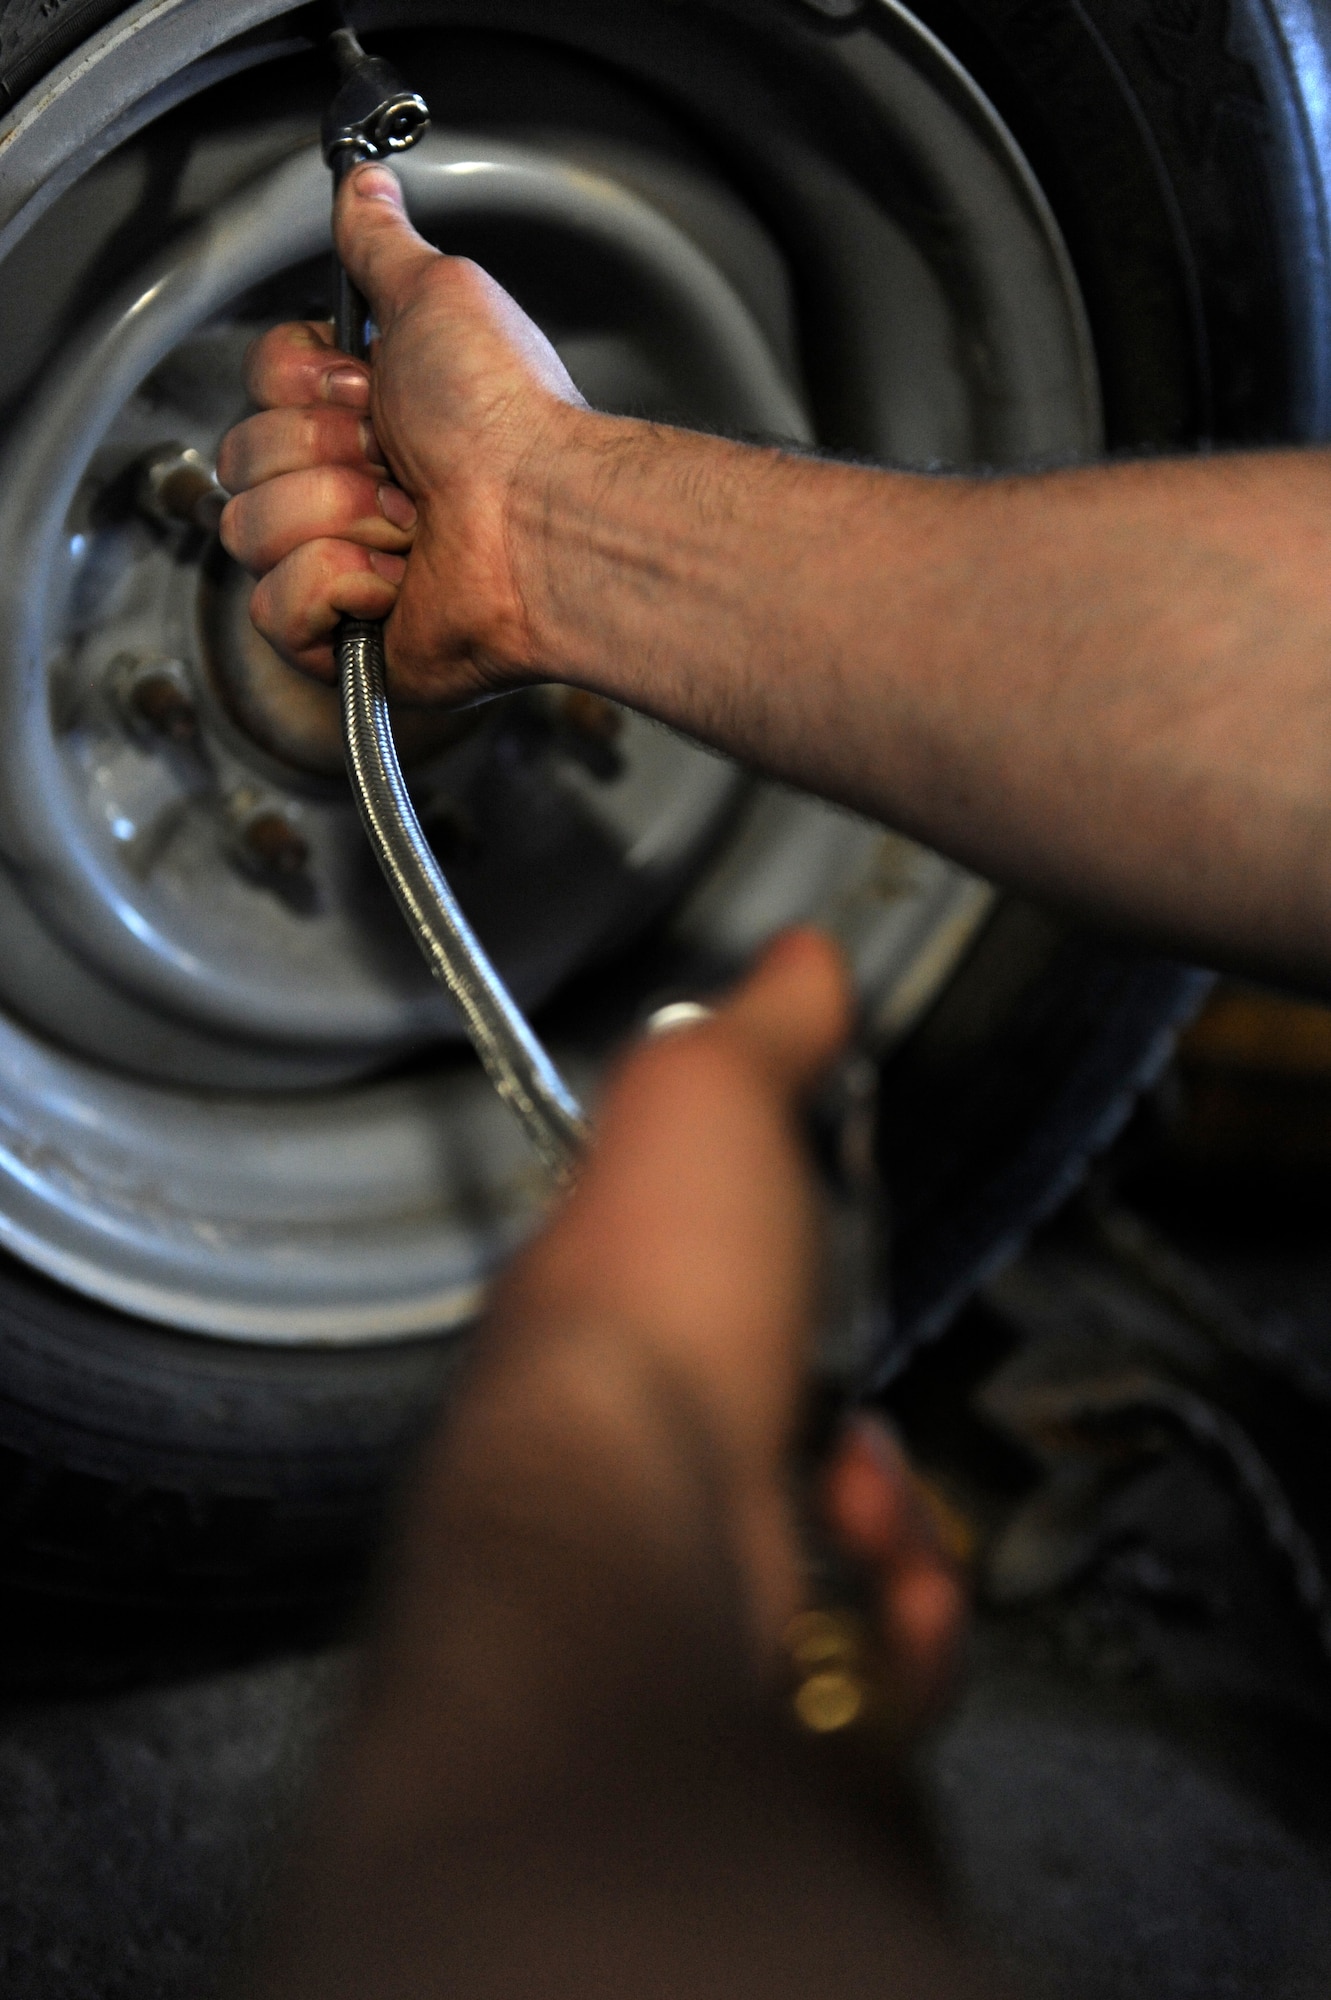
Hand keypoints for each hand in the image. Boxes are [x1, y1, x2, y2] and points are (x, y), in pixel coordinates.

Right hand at [218, 161, 585, 698]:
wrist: (540, 521)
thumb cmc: (504, 420)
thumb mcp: (438, 295)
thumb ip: (382, 244)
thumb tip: (362, 187)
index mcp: (360, 417)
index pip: (258, 389)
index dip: (300, 385)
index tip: (364, 388)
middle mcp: (346, 490)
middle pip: (241, 455)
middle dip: (318, 453)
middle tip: (397, 460)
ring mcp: (340, 569)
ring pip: (247, 529)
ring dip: (332, 514)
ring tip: (409, 522)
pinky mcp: (341, 641)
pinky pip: (272, 608)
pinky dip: (334, 584)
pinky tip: (396, 580)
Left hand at [477, 927, 964, 1722]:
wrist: (638, 1536)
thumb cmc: (655, 1313)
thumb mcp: (699, 1103)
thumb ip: (755, 1031)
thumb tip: (805, 953)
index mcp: (600, 1330)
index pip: (689, 1303)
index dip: (764, 1289)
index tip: (814, 1271)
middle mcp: (621, 1470)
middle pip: (773, 1446)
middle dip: (850, 1427)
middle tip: (852, 1416)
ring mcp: (682, 1591)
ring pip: (842, 1557)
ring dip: (889, 1519)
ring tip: (861, 1497)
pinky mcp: (757, 1696)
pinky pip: (877, 1665)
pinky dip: (908, 1620)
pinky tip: (883, 1589)